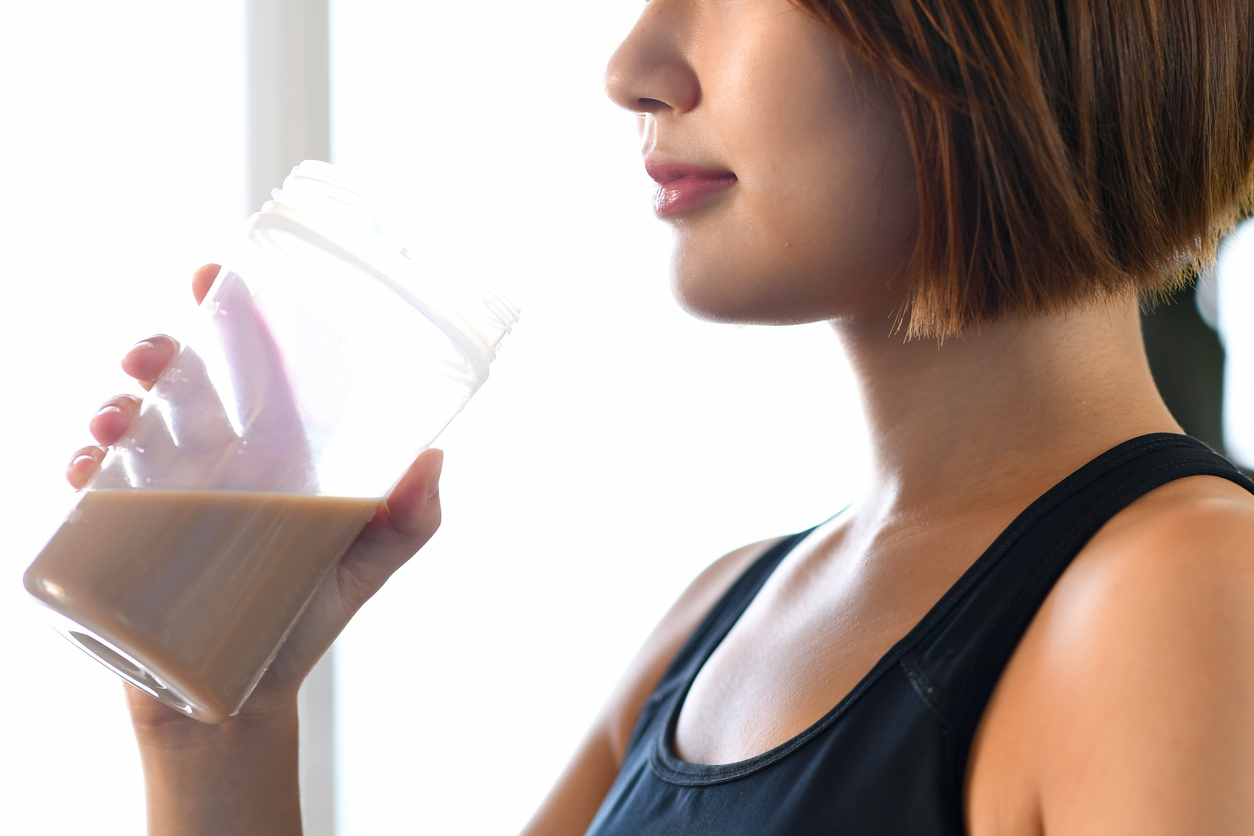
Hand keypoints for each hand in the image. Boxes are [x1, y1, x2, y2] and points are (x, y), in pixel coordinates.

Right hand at [69, 264, 443, 732]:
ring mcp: (168, 494)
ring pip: (132, 424)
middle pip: (184, 384)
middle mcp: (220, 461)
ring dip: (114, 404)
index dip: (236, 319)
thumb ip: (408, 521)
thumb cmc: (306, 621)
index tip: (210, 274)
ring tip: (114, 418)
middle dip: (160, 352)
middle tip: (149, 356)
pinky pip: (95, 487)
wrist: (240, 698)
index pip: (257, 371)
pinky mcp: (125, 535)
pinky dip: (85, 465)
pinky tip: (88, 466)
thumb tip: (434, 459)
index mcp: (277, 453)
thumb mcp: (365, 566)